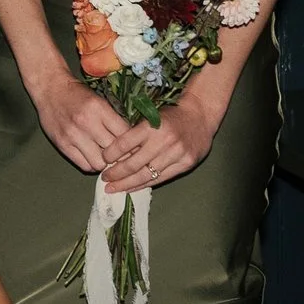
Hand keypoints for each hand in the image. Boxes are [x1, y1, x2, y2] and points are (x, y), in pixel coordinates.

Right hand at [29, 74, 131, 174]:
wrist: (49, 88)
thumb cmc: (77, 94)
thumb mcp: (99, 100)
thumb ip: (113, 119)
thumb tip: (131, 140)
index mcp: (99, 109)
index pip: (124, 135)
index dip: (132, 144)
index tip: (134, 147)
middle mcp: (87, 123)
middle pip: (114, 151)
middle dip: (120, 155)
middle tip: (122, 155)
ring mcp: (73, 135)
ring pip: (99, 163)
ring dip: (105, 163)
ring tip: (105, 158)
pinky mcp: (62, 145)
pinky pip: (84, 165)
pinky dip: (91, 165)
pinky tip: (92, 158)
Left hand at [98, 93, 218, 194]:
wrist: (200, 116)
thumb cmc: (170, 116)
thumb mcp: (151, 117)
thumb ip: (135, 134)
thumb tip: (112, 154)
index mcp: (152, 126)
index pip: (124, 144)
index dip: (110, 154)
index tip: (103, 160)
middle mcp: (164, 140)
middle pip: (133, 164)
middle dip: (116, 174)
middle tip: (104, 179)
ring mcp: (176, 154)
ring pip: (146, 175)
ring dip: (127, 183)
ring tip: (114, 188)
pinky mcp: (185, 164)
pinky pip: (161, 178)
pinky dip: (144, 185)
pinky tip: (132, 188)